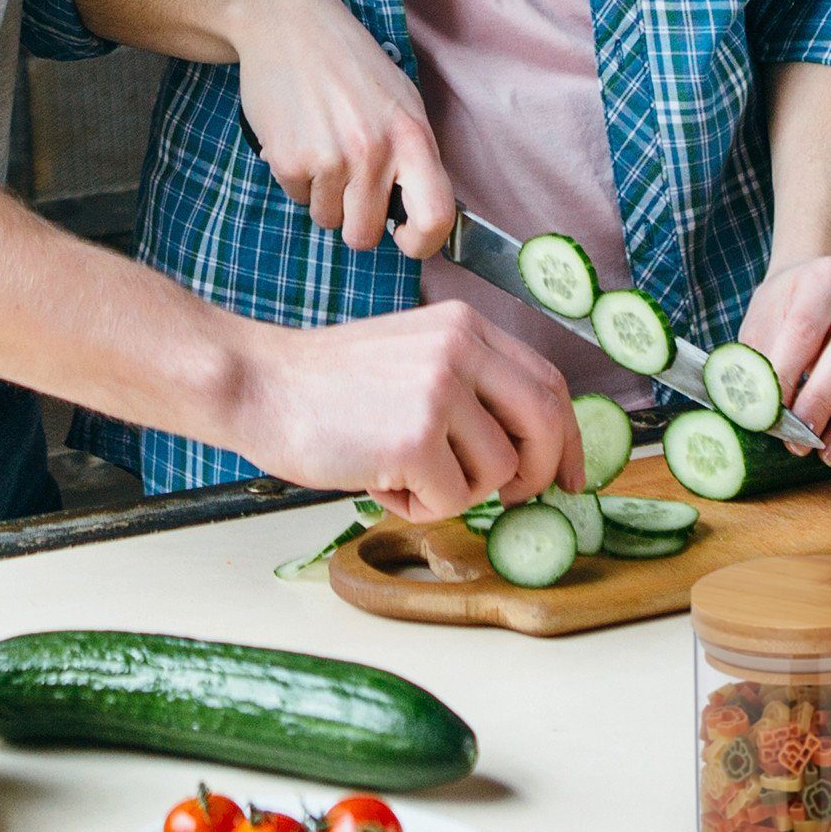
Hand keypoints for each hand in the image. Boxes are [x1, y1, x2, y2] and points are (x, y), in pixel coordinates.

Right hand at [222, 0, 455, 257]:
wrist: (291, 25)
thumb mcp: (402, 102)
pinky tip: (301, 136)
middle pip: (365, 235)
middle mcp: (374, 151)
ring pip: (328, 219)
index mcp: (413, 136)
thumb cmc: (352, 66)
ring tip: (324, 145)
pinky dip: (298, 178)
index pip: (435, 218)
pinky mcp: (289, 160)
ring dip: (324, 195)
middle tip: (350, 182)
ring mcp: (330, 158)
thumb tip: (420, 219)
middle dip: (356, 220)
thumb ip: (413, 158)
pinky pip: (297, 198)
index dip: (422, 243)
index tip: (404, 237)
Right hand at [227, 302, 583, 522]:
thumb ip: (469, 385)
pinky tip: (378, 477)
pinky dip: (418, 505)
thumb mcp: (412, 357)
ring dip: (457, 491)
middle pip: (547, 423)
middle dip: (540, 474)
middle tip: (515, 497)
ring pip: (499, 471)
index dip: (569, 436)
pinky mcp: (417, 435)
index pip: (548, 381)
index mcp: (466, 326)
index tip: (570, 476)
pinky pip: (453, 499)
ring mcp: (442, 389)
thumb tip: (526, 449)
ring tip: (402, 469)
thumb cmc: (328, 384)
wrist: (260, 385)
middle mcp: (463, 349)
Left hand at [740, 255, 830, 464]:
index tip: (767, 412)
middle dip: (820, 402)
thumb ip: (756, 357)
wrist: (825, 271)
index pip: (805, 330)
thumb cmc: (790, 304)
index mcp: (827, 277)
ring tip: (828, 452)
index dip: (784, 375)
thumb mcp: (763, 316)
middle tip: (795, 440)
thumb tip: (748, 410)